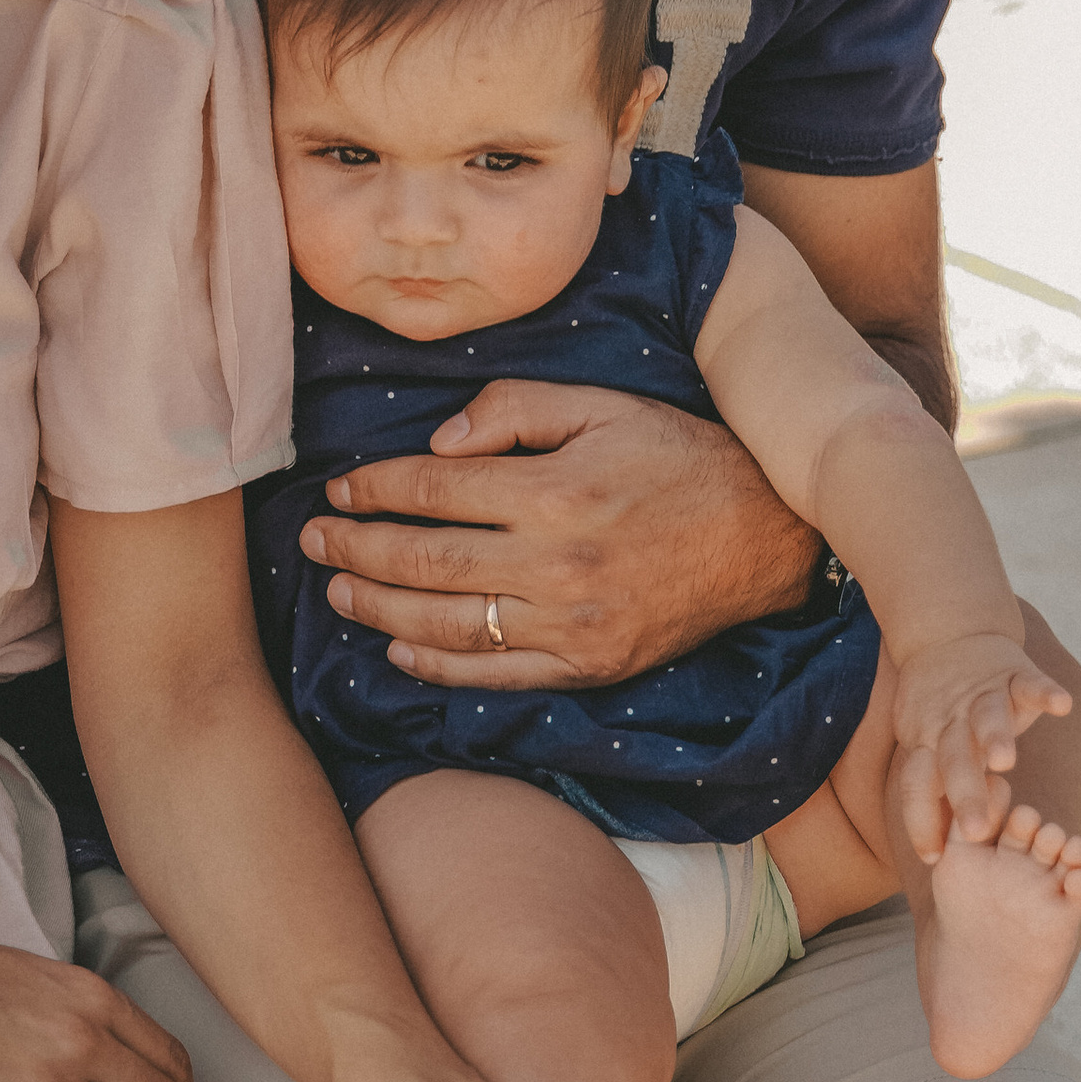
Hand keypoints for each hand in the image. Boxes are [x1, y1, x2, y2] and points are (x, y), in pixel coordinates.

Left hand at [299, 380, 820, 691]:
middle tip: (313, 542)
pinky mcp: (588, 665)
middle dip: (357, 551)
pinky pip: (495, 675)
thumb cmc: (679, 459)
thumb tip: (437, 445)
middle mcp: (556, 564)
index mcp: (554, 491)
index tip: (339, 490)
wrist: (767, 537)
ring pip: (447, 624)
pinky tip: (399, 648)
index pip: (434, 490)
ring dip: (379, 610)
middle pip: (425, 562)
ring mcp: (571, 624)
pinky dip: (438, 666)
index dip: (375, 490)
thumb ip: (513, 409)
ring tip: (338, 592)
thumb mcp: (601, 406)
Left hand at [892, 631, 1075, 860]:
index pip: (917, 785)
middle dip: (965, 795)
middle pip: (954, 760)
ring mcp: (982, 695)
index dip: (921, 820)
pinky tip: (1061, 705)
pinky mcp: (1013, 673)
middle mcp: (951, 721)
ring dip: (994, 737)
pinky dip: (1045, 691)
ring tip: (1005, 761)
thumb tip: (935, 855)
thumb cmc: (935, 709)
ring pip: (987, 718)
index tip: (933, 859)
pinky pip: (1030, 682)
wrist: (946, 635)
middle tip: (977, 831)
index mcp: (926, 743)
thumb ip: (933, 791)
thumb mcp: (921, 745)